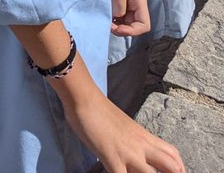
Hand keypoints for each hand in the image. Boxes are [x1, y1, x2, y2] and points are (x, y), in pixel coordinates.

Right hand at [62, 85, 184, 172]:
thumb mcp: (123, 126)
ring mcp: (128, 154)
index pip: (172, 154)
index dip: (180, 169)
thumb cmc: (99, 109)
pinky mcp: (112, 158)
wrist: (84, 98)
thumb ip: (132, 141)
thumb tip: (133, 156)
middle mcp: (141, 146)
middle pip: (172, 167)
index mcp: (144, 136)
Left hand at [102, 0, 150, 36]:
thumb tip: (118, 17)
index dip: (133, 31)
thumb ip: (120, 6)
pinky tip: (106, 17)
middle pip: (135, 26)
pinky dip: (114, 21)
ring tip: (106, 21)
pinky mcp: (118, 4)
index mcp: (139, 0)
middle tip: (109, 25)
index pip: (144, 25)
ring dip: (118, 26)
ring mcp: (127, 4)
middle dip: (123, 30)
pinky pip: (119, 19)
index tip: (117, 28)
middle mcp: (136, 4)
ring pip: (127, 24)